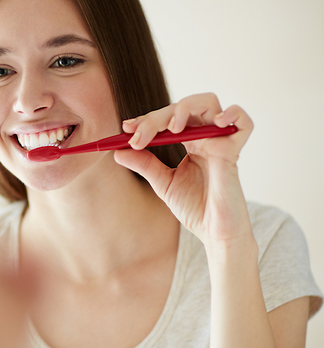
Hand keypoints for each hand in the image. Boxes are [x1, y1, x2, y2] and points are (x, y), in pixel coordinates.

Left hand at [114, 93, 254, 246]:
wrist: (214, 232)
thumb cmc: (194, 208)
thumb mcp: (163, 183)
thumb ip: (144, 165)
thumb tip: (118, 151)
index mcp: (190, 142)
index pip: (167, 118)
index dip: (147, 119)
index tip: (127, 128)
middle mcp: (205, 137)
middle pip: (182, 107)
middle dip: (156, 118)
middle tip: (138, 136)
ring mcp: (220, 142)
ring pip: (208, 102)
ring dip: (185, 108)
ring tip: (172, 128)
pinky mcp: (234, 152)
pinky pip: (243, 123)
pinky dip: (232, 114)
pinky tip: (215, 122)